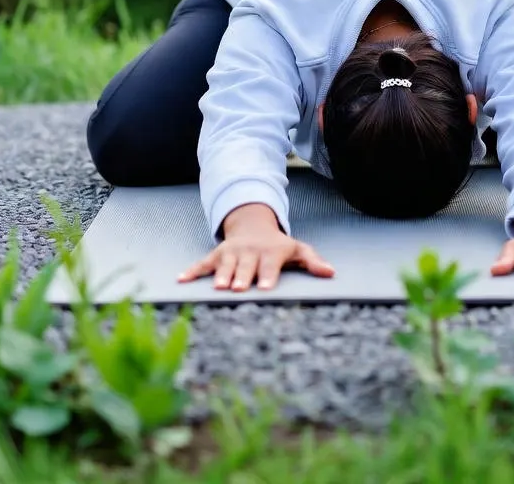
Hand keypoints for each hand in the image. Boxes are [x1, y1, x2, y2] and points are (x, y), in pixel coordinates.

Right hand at [177, 203, 334, 291]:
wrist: (254, 226)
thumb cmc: (277, 245)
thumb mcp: (297, 250)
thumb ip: (313, 261)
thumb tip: (331, 273)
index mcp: (270, 253)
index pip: (270, 265)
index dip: (267, 276)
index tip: (265, 288)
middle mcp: (249, 252)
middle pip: (246, 266)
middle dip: (241, 276)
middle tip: (237, 288)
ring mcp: (232, 253)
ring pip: (225, 264)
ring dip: (221, 274)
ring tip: (217, 287)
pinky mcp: (217, 255)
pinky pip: (203, 263)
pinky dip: (193, 271)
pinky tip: (182, 280)